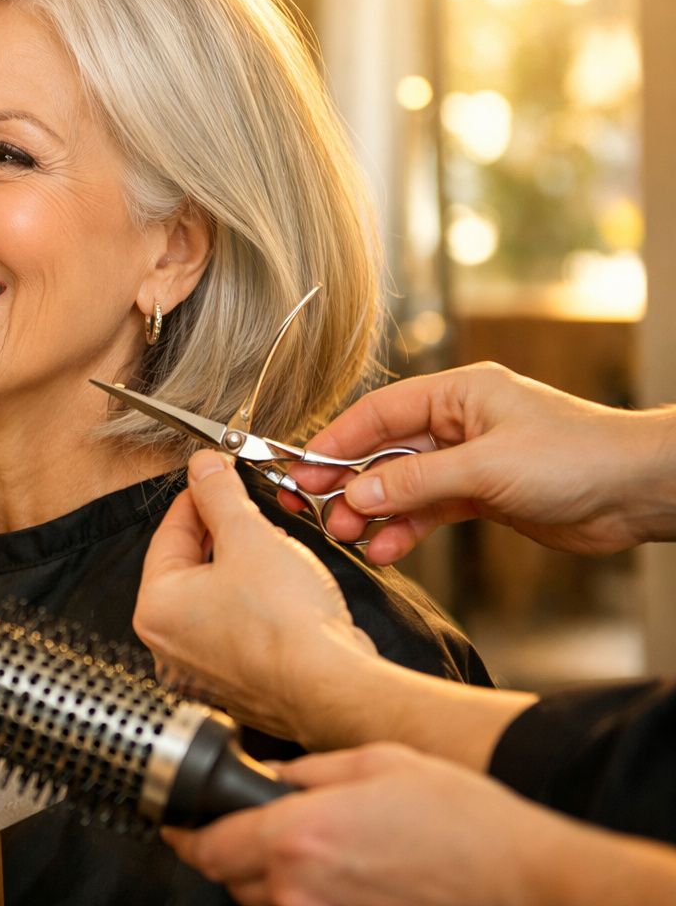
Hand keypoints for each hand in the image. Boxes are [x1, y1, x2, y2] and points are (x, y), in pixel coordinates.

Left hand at [136, 450, 375, 743]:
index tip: (214, 480)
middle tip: (246, 511)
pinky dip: (252, 606)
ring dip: (238, 569)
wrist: (332, 687)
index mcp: (156, 608)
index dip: (198, 499)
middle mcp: (168, 645)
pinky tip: (280, 594)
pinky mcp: (235, 683)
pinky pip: (235, 629)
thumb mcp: (249, 536)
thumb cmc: (287, 624)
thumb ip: (220, 496)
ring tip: (271, 550)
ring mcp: (201, 670)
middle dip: (220, 536)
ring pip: (213, 599)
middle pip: (188, 568)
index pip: (168, 535)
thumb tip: (203, 468)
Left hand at [162, 743, 595, 905]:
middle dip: (242, 852)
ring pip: (269, 905)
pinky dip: (311, 901)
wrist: (530, 884)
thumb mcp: (379, 763)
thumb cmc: (466, 822)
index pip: (210, 847)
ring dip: (279, 880)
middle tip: (278, 828)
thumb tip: (274, 777)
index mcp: (299, 836)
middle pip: (234, 880)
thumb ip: (310, 770)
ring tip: (330, 854)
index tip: (177, 826)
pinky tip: (351, 882)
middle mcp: (301, 891)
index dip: (187, 835)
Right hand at [301, 362, 675, 564]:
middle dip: (349, 482)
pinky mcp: (481, 494)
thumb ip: (416, 482)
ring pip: (403, 485)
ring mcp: (468, 460)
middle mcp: (458, 423)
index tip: (304, 469)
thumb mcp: (485, 467)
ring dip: (374, 511)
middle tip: (314, 507)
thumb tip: (359, 492)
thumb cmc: (577, 457)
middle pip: (385, 451)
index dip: (337, 441)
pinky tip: (386, 548)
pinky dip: (405, 529)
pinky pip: (428, 510)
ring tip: (349, 535)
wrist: (637, 492)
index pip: (379, 413)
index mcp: (458, 394)